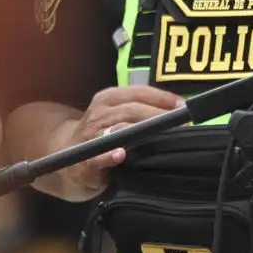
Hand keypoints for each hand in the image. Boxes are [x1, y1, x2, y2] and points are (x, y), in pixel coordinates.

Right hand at [31, 86, 183, 202]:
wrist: (68, 160)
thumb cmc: (103, 136)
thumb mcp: (118, 117)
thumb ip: (143, 112)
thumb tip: (180, 112)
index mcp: (108, 98)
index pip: (139, 92)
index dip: (163, 98)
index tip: (184, 107)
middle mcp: (99, 113)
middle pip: (132, 109)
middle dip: (159, 116)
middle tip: (182, 126)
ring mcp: (90, 136)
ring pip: (118, 129)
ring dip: (141, 133)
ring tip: (163, 136)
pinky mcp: (83, 160)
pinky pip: (97, 157)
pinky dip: (109, 156)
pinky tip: (121, 155)